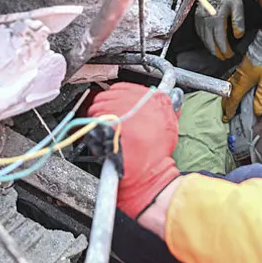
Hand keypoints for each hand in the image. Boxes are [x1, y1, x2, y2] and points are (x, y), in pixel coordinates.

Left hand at [88, 83, 180, 218]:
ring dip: (96, 117)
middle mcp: (140, 101)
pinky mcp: (111, 124)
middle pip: (107, 95)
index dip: (114, 98)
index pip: (123, 87)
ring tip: (102, 131)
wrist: (151, 175)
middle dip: (102, 107)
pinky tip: (101, 138)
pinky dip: (93, 129)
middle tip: (104, 120)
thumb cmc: (158, 154)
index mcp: (155, 98)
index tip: (113, 106)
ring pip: (98, 106)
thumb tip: (165, 95)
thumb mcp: (168, 124)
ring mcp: (124, 111)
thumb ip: (162, 107)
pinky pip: (94, 120)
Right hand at [194, 0, 244, 60]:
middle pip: (211, 42)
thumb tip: (238, 35)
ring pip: (204, 39)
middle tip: (225, 58)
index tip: (230, 55)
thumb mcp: (237, 4)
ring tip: (218, 54)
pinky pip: (200, 33)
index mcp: (216, 18)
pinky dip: (205, 41)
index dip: (225, 50)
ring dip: (211, 49)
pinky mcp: (196, 18)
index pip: (220, 40)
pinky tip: (210, 43)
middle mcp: (206, 21)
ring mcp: (199, 20)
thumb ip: (238, 21)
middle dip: (218, 52)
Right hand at [222, 30, 261, 121]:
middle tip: (224, 113)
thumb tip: (257, 111)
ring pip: (230, 85)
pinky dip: (232, 87)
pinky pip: (234, 79)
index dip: (230, 110)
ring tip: (227, 102)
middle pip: (229, 93)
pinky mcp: (245, 64)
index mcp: (243, 81)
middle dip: (226, 104)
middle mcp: (239, 76)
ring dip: (227, 96)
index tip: (226, 118)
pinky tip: (235, 86)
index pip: (234, 99)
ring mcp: (241, 69)